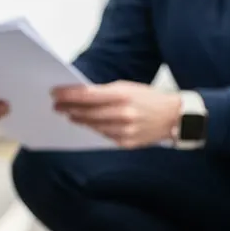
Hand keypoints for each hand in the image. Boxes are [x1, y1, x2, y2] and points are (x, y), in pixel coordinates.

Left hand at [52, 80, 180, 148]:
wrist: (175, 117)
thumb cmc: (148, 98)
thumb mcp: (127, 87)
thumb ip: (103, 92)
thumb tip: (78, 95)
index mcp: (122, 95)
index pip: (86, 95)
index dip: (67, 94)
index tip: (54, 93)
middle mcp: (122, 113)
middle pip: (86, 112)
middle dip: (68, 108)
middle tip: (56, 106)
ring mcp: (124, 130)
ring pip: (92, 126)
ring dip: (78, 119)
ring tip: (69, 114)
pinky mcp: (126, 143)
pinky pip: (103, 135)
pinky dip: (94, 128)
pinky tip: (87, 124)